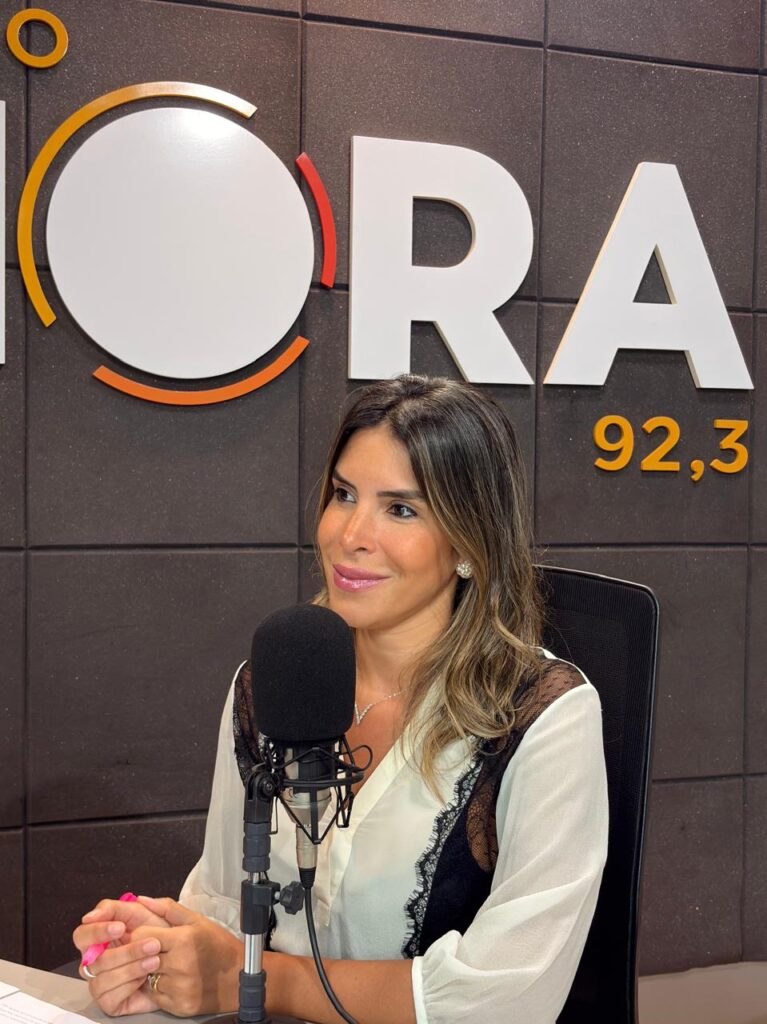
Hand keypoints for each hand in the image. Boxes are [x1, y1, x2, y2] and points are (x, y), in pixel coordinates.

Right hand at [72, 898, 170, 1015]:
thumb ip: (116, 908)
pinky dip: (129, 985)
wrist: (178, 961)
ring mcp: (100, 982)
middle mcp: (95, 961)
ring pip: (102, 978)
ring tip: (156, 960)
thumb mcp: (141, 913)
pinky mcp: (108, 1001)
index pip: (82, 935)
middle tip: (151, 944)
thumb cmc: (158, 934)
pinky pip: (109, 996)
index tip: (121, 927)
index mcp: (99, 939)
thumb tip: (91, 915)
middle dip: (123, 952)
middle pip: (91, 960)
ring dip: (132, 967)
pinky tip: (144, 977)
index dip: (97, 931)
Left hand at [129, 896, 242, 1016]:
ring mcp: (179, 988)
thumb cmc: (219, 945)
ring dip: (153, 972)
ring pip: (147, 978)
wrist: (238, 976)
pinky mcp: (179, 1006)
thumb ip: (168, 909)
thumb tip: (143, 899)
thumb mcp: (197, 921)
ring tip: (170, 966)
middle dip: (146, 954)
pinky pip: (155, 996)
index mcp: (183, 940)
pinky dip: (160, 988)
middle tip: (160, 952)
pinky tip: (174, 980)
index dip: (143, 934)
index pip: (141, 936)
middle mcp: (179, 965)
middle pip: (141, 958)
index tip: (151, 936)